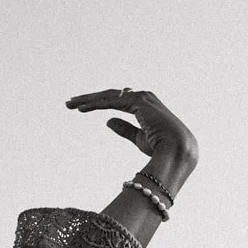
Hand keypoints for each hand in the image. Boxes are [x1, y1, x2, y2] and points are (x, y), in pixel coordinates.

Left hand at [66, 87, 198, 168]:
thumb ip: (124, 128)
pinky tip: (81, 108)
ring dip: (88, 100)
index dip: (98, 102)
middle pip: (110, 95)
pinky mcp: (138, 102)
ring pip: (109, 96)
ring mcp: (141, 98)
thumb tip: (107, 121)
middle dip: (89, 99)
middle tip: (70, 103)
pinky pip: (112, 102)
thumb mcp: (138, 138)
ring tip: (70, 104)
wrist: (177, 152)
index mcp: (145, 105)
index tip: (80, 107)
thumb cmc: (162, 149)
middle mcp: (144, 97)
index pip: (117, 100)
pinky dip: (95, 104)